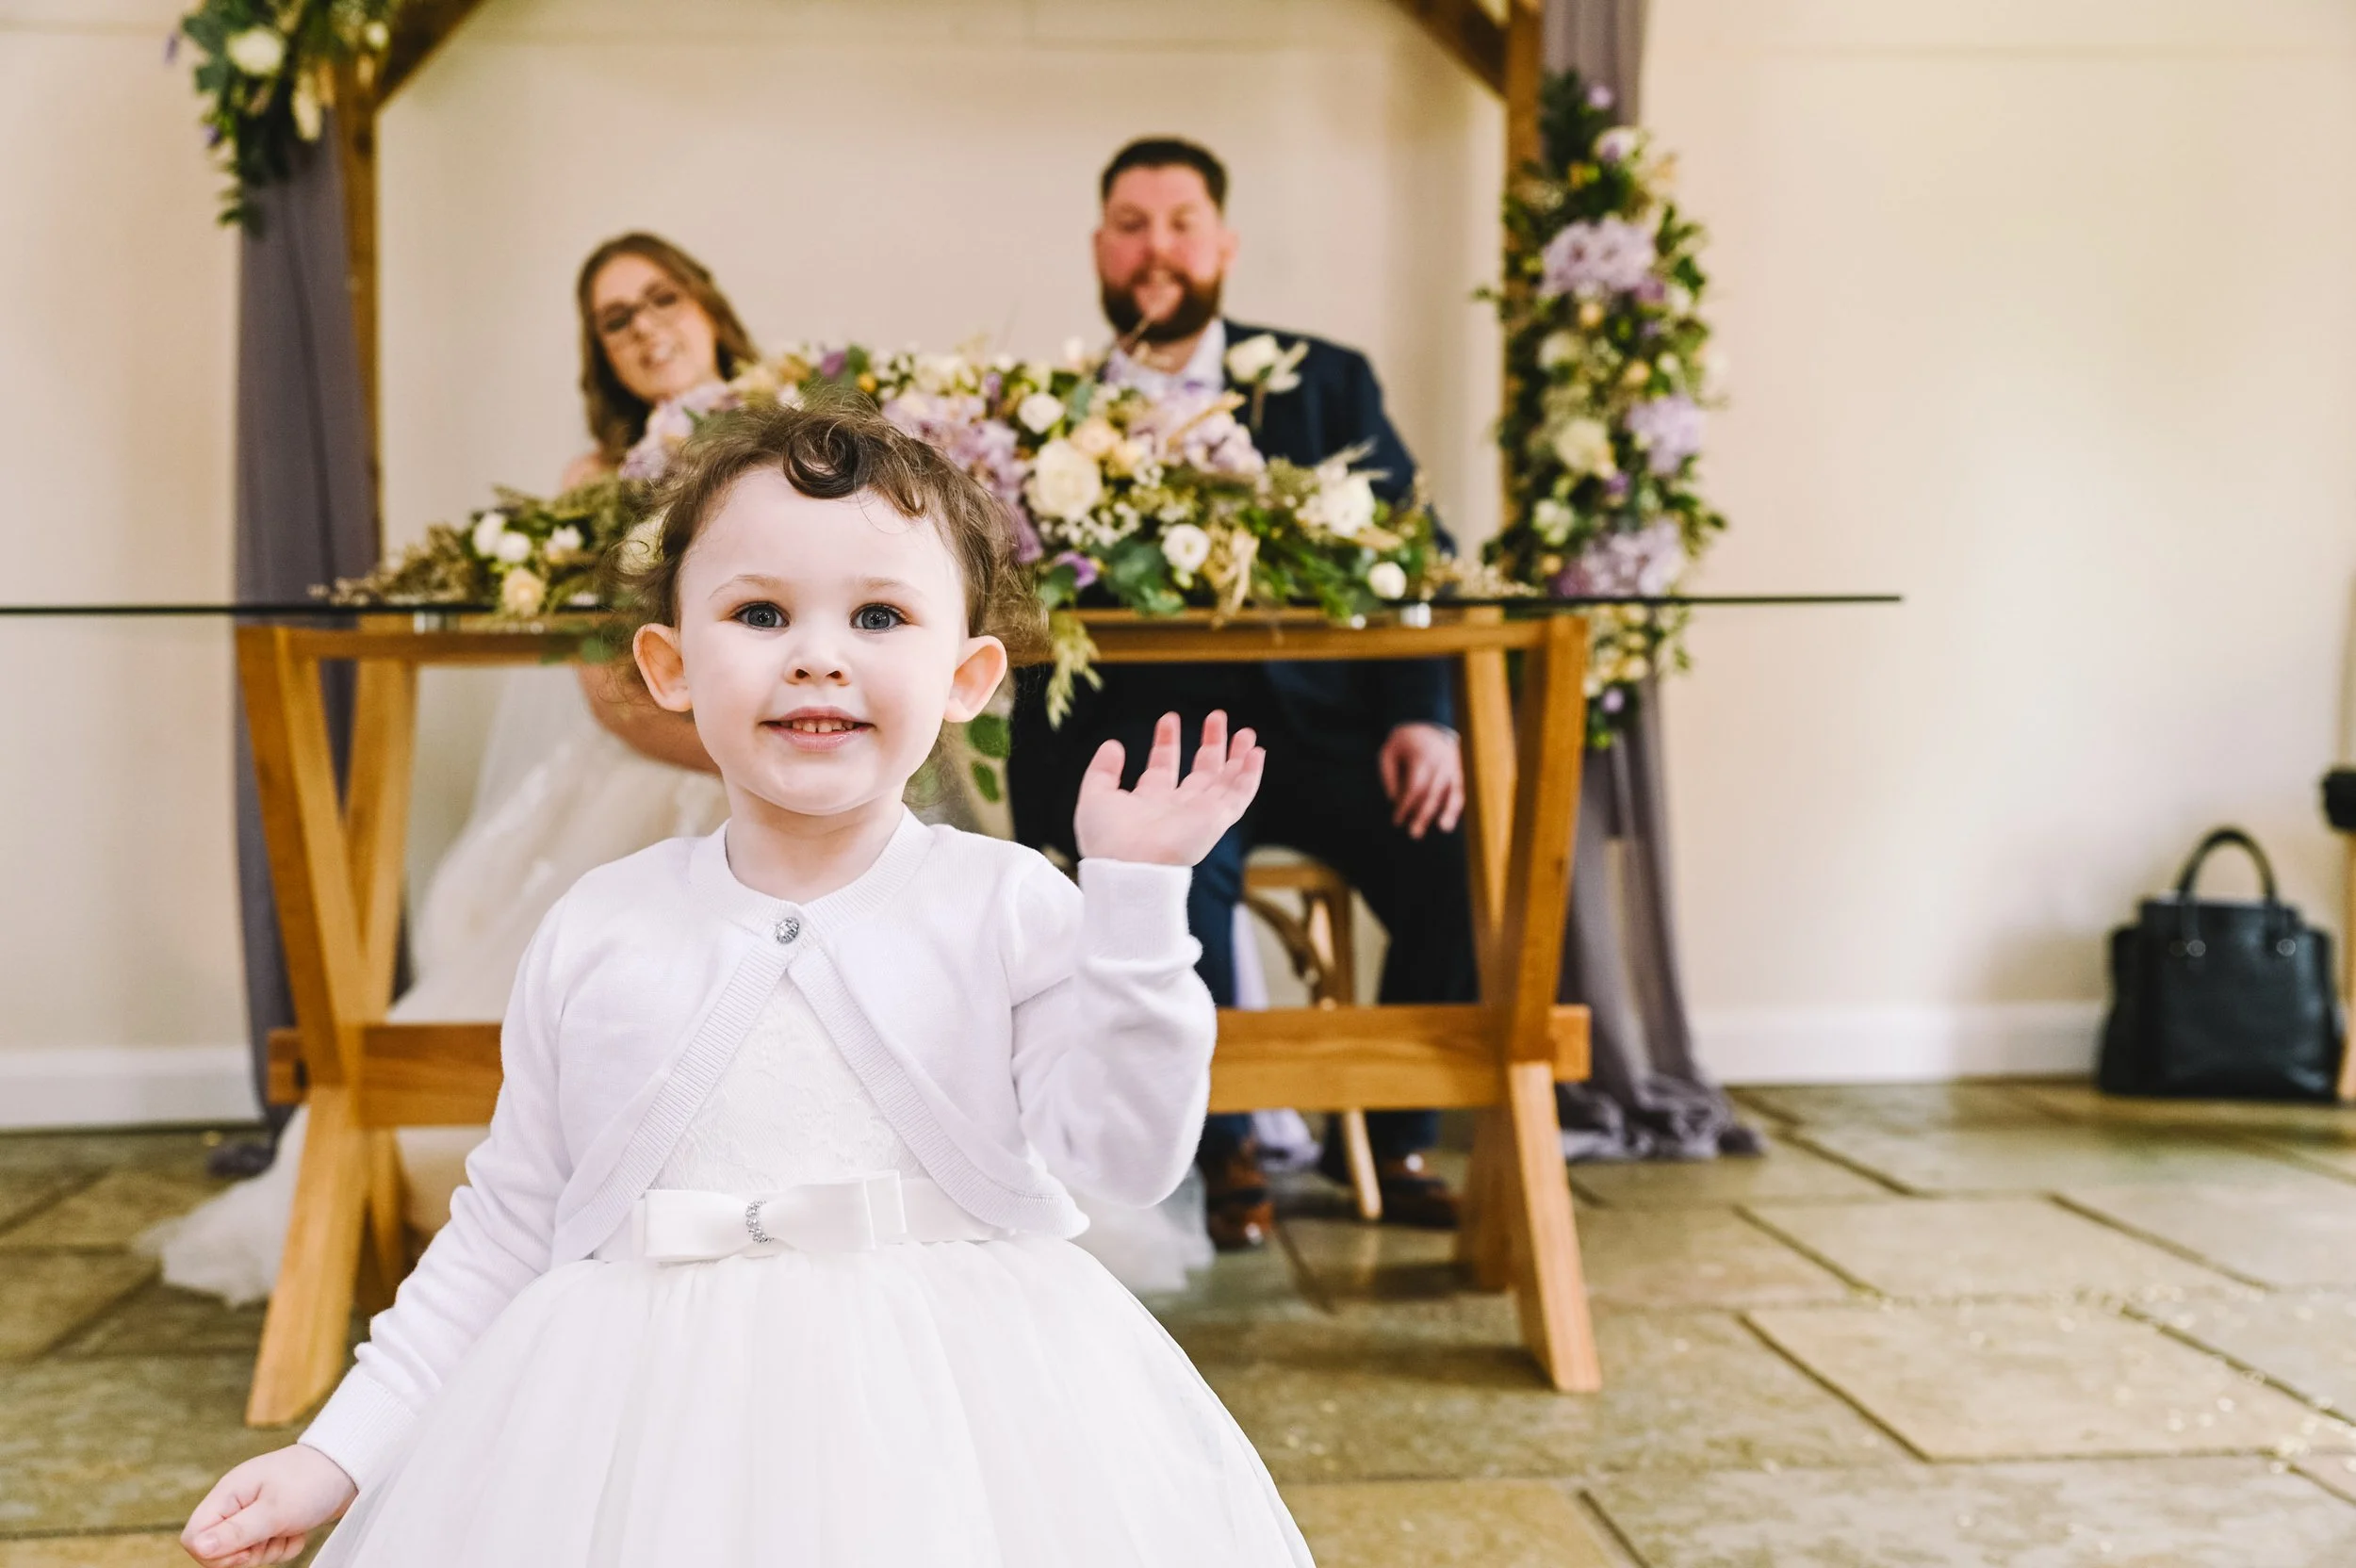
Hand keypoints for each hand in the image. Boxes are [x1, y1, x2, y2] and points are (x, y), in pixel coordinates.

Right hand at [182, 1445, 356, 1566]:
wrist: (351, 1468)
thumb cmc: (313, 1481)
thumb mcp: (274, 1511)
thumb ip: (235, 1532)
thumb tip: (197, 1548)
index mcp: (228, 1494)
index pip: (193, 1537)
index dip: (214, 1553)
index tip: (246, 1549)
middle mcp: (236, 1503)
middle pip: (218, 1551)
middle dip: (248, 1554)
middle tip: (274, 1536)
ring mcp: (254, 1513)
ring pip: (245, 1554)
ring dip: (270, 1550)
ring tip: (292, 1527)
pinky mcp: (272, 1522)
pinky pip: (267, 1550)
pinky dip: (285, 1546)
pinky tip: (300, 1529)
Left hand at [1074, 711, 1263, 865]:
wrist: (1129, 866)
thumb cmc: (1108, 839)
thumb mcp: (1095, 796)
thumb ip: (1102, 770)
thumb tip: (1113, 745)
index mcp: (1150, 803)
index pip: (1164, 767)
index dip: (1167, 742)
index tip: (1169, 718)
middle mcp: (1178, 808)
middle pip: (1201, 771)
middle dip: (1211, 744)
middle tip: (1217, 716)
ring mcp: (1200, 814)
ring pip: (1226, 781)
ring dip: (1237, 756)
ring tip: (1245, 730)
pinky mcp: (1217, 819)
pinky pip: (1240, 794)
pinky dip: (1251, 774)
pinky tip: (1257, 753)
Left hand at [1378, 722, 1463, 839]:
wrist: (1426, 723)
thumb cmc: (1403, 742)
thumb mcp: (1388, 752)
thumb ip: (1389, 776)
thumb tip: (1394, 800)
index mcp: (1421, 756)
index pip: (1415, 786)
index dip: (1406, 806)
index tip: (1397, 821)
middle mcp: (1440, 761)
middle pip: (1433, 793)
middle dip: (1423, 815)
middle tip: (1414, 834)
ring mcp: (1453, 765)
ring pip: (1453, 791)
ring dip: (1448, 811)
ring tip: (1444, 828)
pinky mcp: (1460, 769)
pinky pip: (1460, 789)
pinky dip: (1456, 805)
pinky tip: (1450, 819)